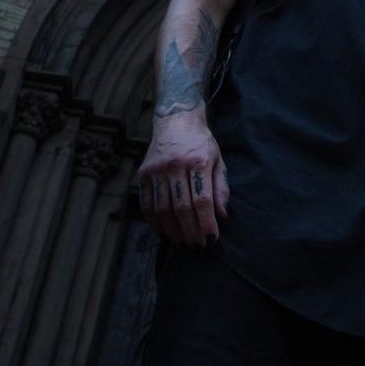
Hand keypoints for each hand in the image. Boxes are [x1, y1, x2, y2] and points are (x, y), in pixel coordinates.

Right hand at [137, 113, 229, 246]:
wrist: (176, 120)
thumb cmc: (201, 143)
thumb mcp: (218, 160)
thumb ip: (220, 188)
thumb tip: (221, 215)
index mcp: (198, 161)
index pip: (201, 200)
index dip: (206, 223)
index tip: (211, 238)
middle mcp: (175, 166)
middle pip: (180, 209)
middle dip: (190, 232)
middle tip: (197, 245)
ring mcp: (156, 170)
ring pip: (162, 210)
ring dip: (172, 231)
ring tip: (183, 242)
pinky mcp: (143, 174)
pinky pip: (147, 205)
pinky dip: (155, 222)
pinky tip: (165, 232)